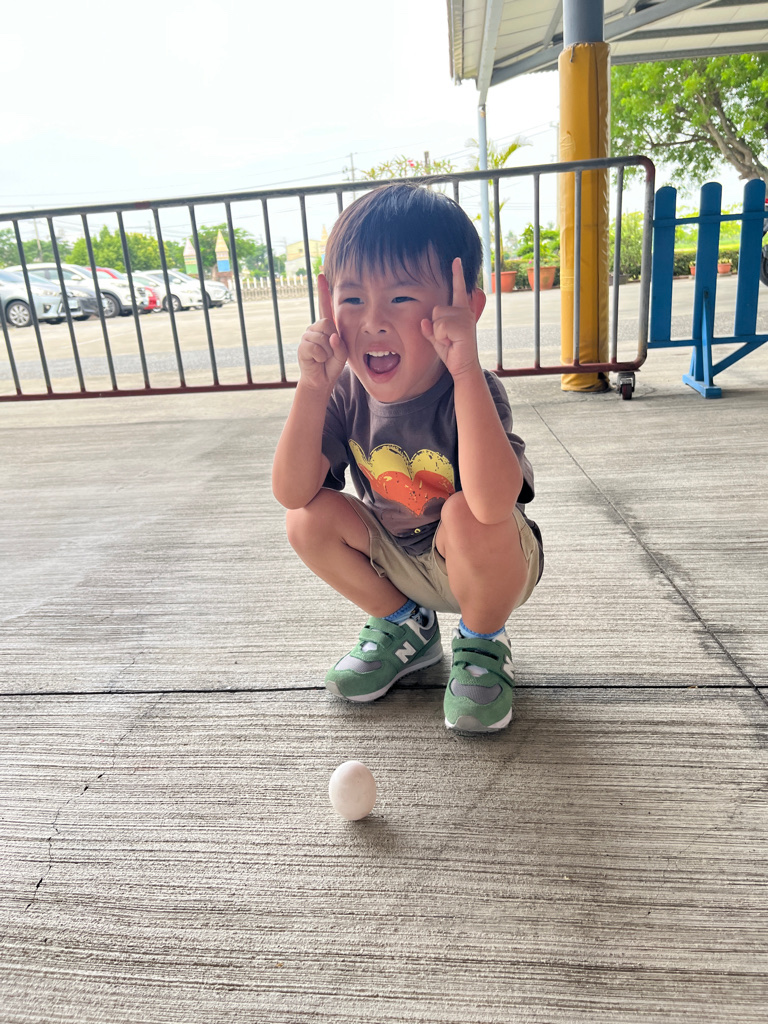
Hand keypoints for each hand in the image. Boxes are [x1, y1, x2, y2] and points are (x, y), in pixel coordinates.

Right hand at [297, 274, 346, 390]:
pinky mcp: (302, 346)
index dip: (323, 291)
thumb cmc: (333, 364)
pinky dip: (320, 357)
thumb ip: (340, 345)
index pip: (324, 306)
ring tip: (323, 358)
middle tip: (330, 352)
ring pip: (322, 338)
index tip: (321, 275)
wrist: (321, 379)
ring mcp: (307, 336)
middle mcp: (316, 328)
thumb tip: (332, 337)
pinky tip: (317, 360)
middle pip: (327, 323)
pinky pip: (315, 348)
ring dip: (327, 352)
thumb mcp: (342, 354)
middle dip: (333, 340)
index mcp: (327, 326)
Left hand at [420, 258, 480, 379]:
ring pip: (437, 317)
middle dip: (436, 325)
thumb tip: (423, 321)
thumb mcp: (437, 339)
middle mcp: (464, 312)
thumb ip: (430, 329)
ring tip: (450, 340)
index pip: (458, 289)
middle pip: (436, 309)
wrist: (463, 367)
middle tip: (447, 338)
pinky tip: (452, 342)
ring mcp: (465, 318)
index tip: (456, 260)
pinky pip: (441, 326)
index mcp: (460, 311)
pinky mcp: (464, 326)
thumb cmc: (452, 351)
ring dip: (439, 332)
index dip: (457, 274)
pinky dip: (442, 336)